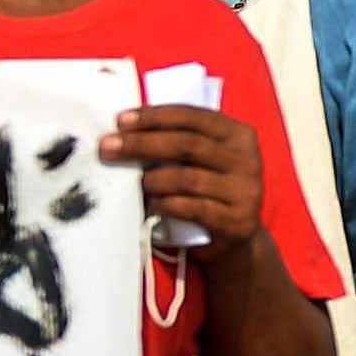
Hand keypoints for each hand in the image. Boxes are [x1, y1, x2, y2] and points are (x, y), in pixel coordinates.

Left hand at [103, 104, 266, 250]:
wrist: (236, 239)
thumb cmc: (208, 190)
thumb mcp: (201, 160)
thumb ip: (178, 140)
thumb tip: (124, 130)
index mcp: (238, 134)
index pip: (193, 117)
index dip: (155, 117)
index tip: (120, 121)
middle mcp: (247, 159)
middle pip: (187, 144)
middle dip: (142, 144)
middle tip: (108, 147)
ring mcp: (246, 191)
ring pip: (189, 178)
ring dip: (154, 179)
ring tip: (137, 183)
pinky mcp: (237, 221)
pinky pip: (194, 209)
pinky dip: (167, 204)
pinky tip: (154, 204)